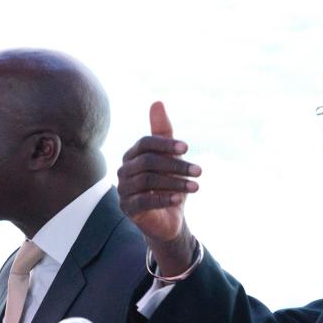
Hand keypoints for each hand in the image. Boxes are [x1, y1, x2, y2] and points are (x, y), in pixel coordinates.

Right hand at [117, 102, 199, 275]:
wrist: (167, 220)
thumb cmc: (169, 184)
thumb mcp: (171, 157)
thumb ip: (163, 133)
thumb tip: (157, 102)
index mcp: (133, 155)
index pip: (145, 143)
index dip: (166, 144)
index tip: (187, 148)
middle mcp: (124, 170)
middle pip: (148, 161)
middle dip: (176, 165)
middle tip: (199, 171)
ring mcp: (123, 190)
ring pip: (147, 180)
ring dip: (174, 183)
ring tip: (195, 186)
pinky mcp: (127, 208)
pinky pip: (144, 201)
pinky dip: (163, 199)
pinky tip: (179, 200)